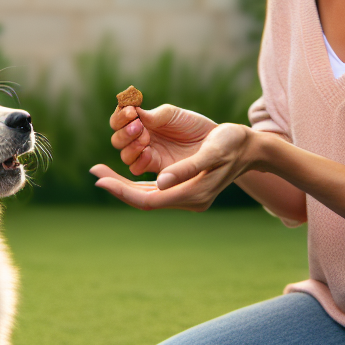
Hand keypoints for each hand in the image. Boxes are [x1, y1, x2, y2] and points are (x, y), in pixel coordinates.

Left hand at [92, 123, 255, 210]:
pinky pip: (154, 189)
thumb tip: (162, 182)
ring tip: (101, 171)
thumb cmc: (233, 144)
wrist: (250, 148)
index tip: (100, 179)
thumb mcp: (212, 152)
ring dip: (123, 185)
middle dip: (117, 187)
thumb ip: (187, 168)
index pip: (150, 200)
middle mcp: (188, 200)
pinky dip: (136, 181)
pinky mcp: (184, 188)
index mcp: (194, 195)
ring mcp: (186, 197)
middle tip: (94, 171)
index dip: (123, 191)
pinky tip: (121, 172)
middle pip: (144, 199)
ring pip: (147, 195)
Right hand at [108, 103, 216, 175]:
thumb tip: (131, 112)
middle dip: (124, 133)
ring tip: (144, 136)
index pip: (120, 123)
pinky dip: (138, 161)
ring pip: (126, 156)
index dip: (119, 118)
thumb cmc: (195, 126)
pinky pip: (139, 170)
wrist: (218, 142)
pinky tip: (147, 152)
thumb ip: (154, 116)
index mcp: (143, 125)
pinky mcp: (158, 171)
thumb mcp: (173, 116)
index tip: (130, 111)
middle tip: (138, 125)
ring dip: (130, 146)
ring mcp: (149, 157)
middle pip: (119, 141)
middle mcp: (142, 142)